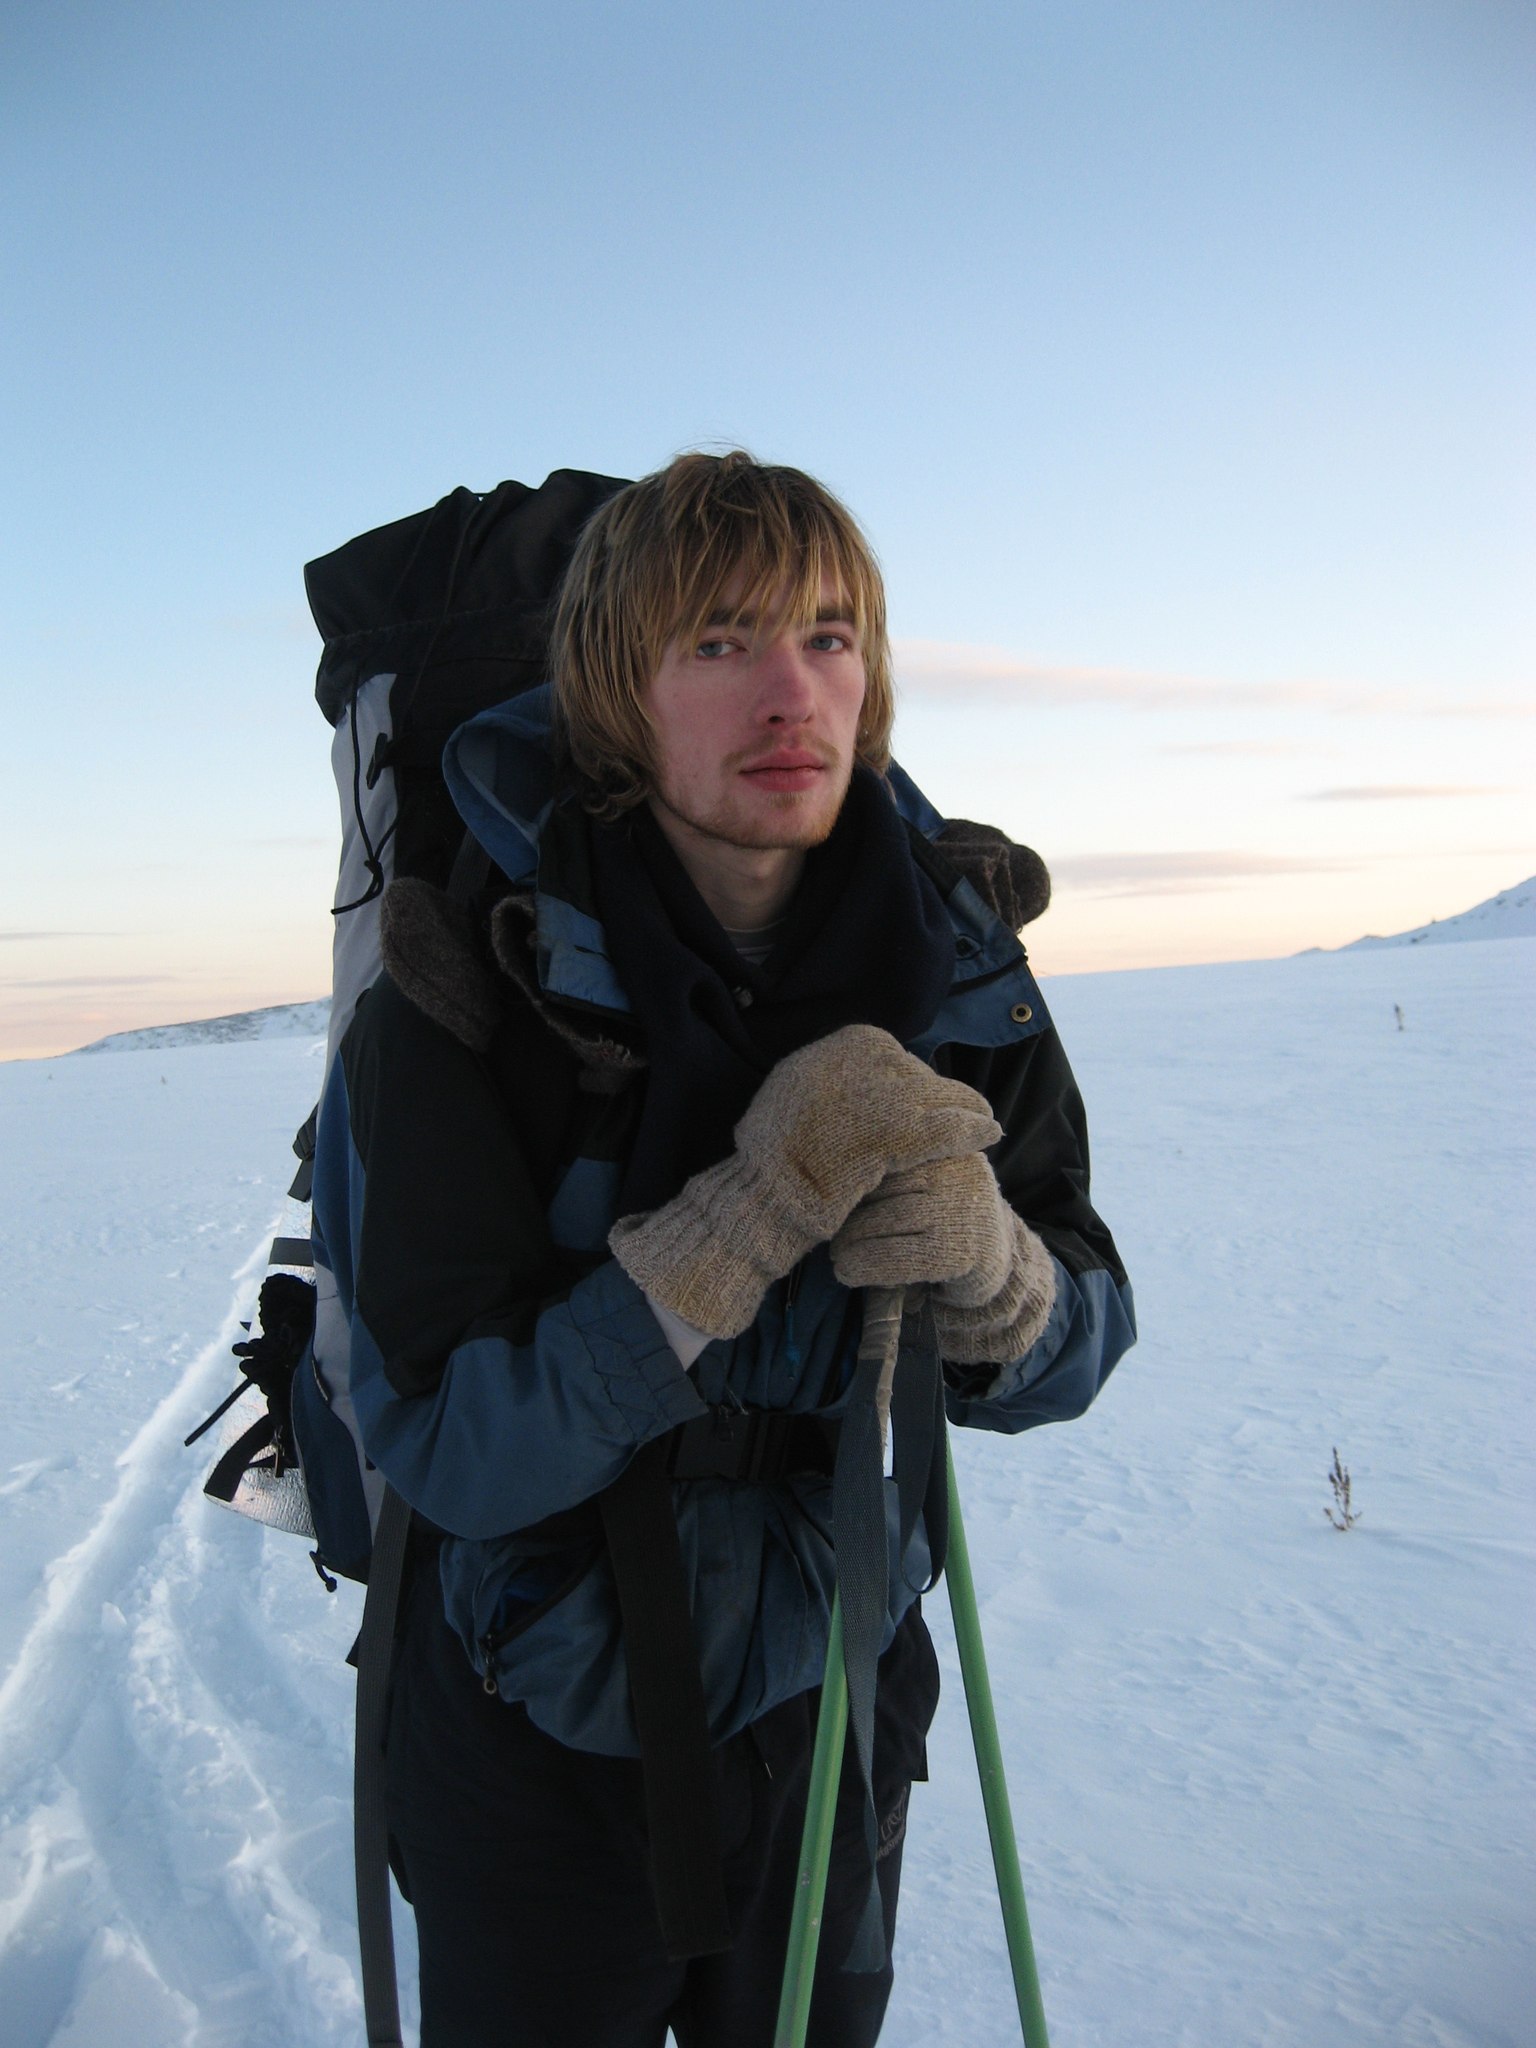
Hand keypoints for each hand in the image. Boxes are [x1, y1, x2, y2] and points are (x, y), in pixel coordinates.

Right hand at [609, 1025, 999, 1338]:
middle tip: (960, 1107)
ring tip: (984, 1117)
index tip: (919, 1097)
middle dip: (937, 1092)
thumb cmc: (778, 1155)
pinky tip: (990, 1133)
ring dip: (965, 1105)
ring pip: (937, 1095)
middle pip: (916, 1072)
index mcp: (834, 1047)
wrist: (764, 1196)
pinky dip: (971, 1128)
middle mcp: (856, 1061)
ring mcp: (874, 1095)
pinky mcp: (891, 1133)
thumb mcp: (800, 1091)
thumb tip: (867, 1065)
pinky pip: (944, 1125)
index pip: (887, 1054)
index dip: (908, 1078)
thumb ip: (834, 1076)